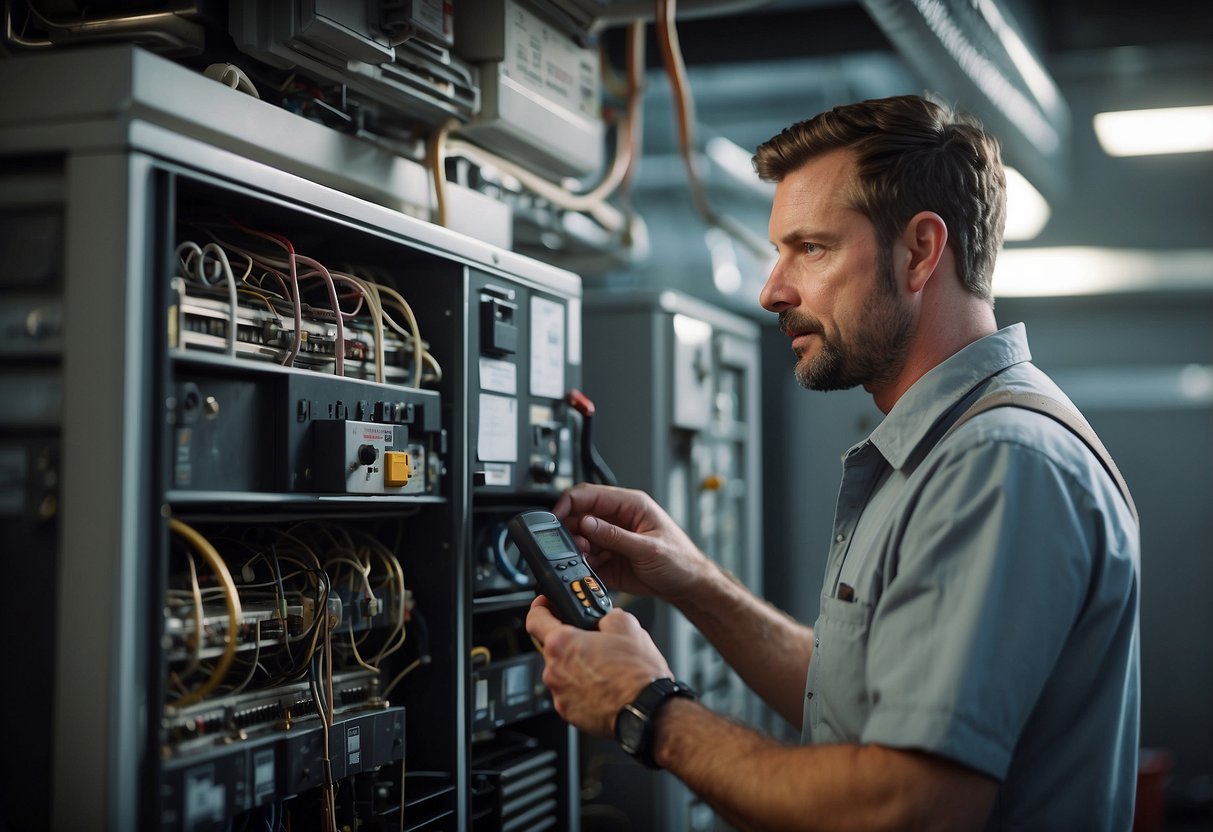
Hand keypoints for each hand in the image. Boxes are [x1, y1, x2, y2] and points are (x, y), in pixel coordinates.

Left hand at [527, 596, 672, 736]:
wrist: (648, 711)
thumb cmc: (636, 674)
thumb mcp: (627, 625)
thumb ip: (607, 615)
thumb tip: (605, 618)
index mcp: (562, 643)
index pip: (535, 619)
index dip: (540, 607)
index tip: (545, 605)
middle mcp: (554, 670)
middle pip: (553, 648)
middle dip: (572, 643)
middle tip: (594, 642)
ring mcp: (560, 694)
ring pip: (563, 672)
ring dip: (578, 667)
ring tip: (606, 668)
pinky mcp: (569, 713)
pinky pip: (571, 693)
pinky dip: (583, 688)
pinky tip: (605, 686)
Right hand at [552, 483, 711, 602]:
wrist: (689, 587)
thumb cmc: (681, 561)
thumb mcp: (648, 548)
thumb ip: (615, 537)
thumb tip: (586, 523)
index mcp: (630, 505)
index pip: (590, 495)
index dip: (569, 503)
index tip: (555, 516)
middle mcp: (618, 519)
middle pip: (580, 515)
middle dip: (571, 530)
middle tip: (571, 545)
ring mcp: (612, 539)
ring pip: (580, 538)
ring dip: (577, 549)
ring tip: (585, 558)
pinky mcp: (608, 558)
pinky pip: (586, 557)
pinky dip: (582, 563)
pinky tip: (590, 568)